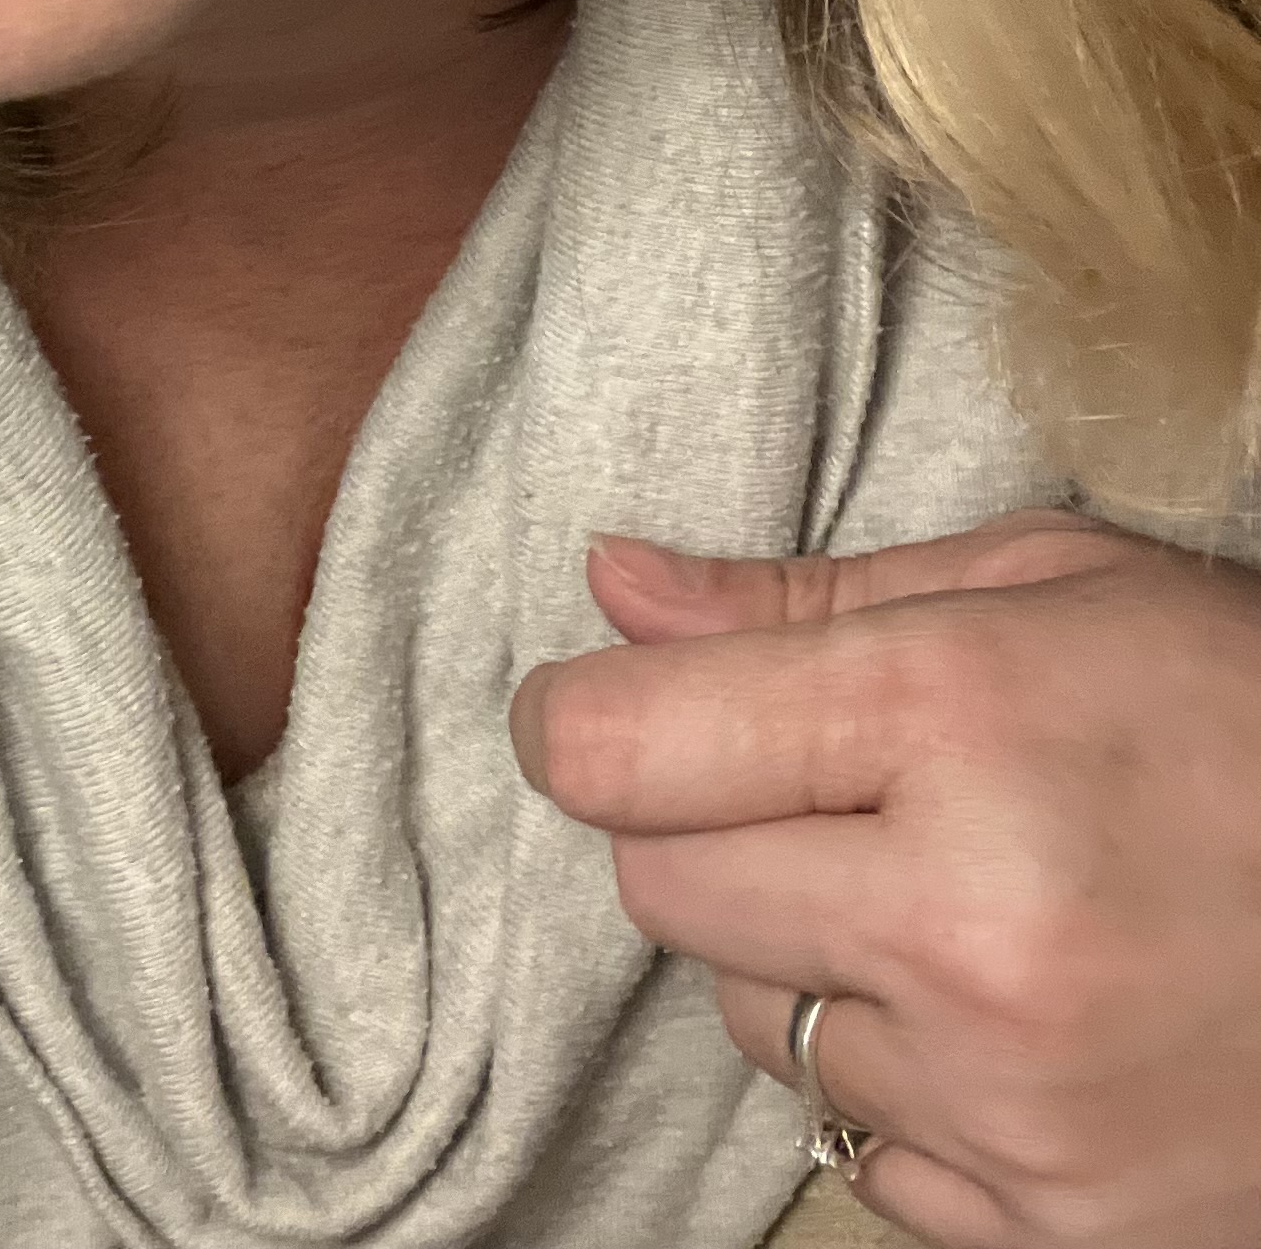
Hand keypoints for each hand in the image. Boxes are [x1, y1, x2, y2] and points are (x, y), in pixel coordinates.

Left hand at [506, 510, 1260, 1247]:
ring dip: (799, 959)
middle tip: (816, 789)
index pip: (627, 750)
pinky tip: (998, 1010)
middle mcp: (968, 924)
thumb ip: (804, 602)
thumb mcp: (1048, 591)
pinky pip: (863, 1155)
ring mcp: (1015, 1100)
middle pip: (663, 891)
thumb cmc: (1251, 713)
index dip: (582, 720)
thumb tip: (607, 591)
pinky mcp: (1061, 1226)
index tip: (605, 708)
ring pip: (753, 1023)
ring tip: (945, 893)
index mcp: (958, 722)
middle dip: (696, 831)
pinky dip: (895, 1086)